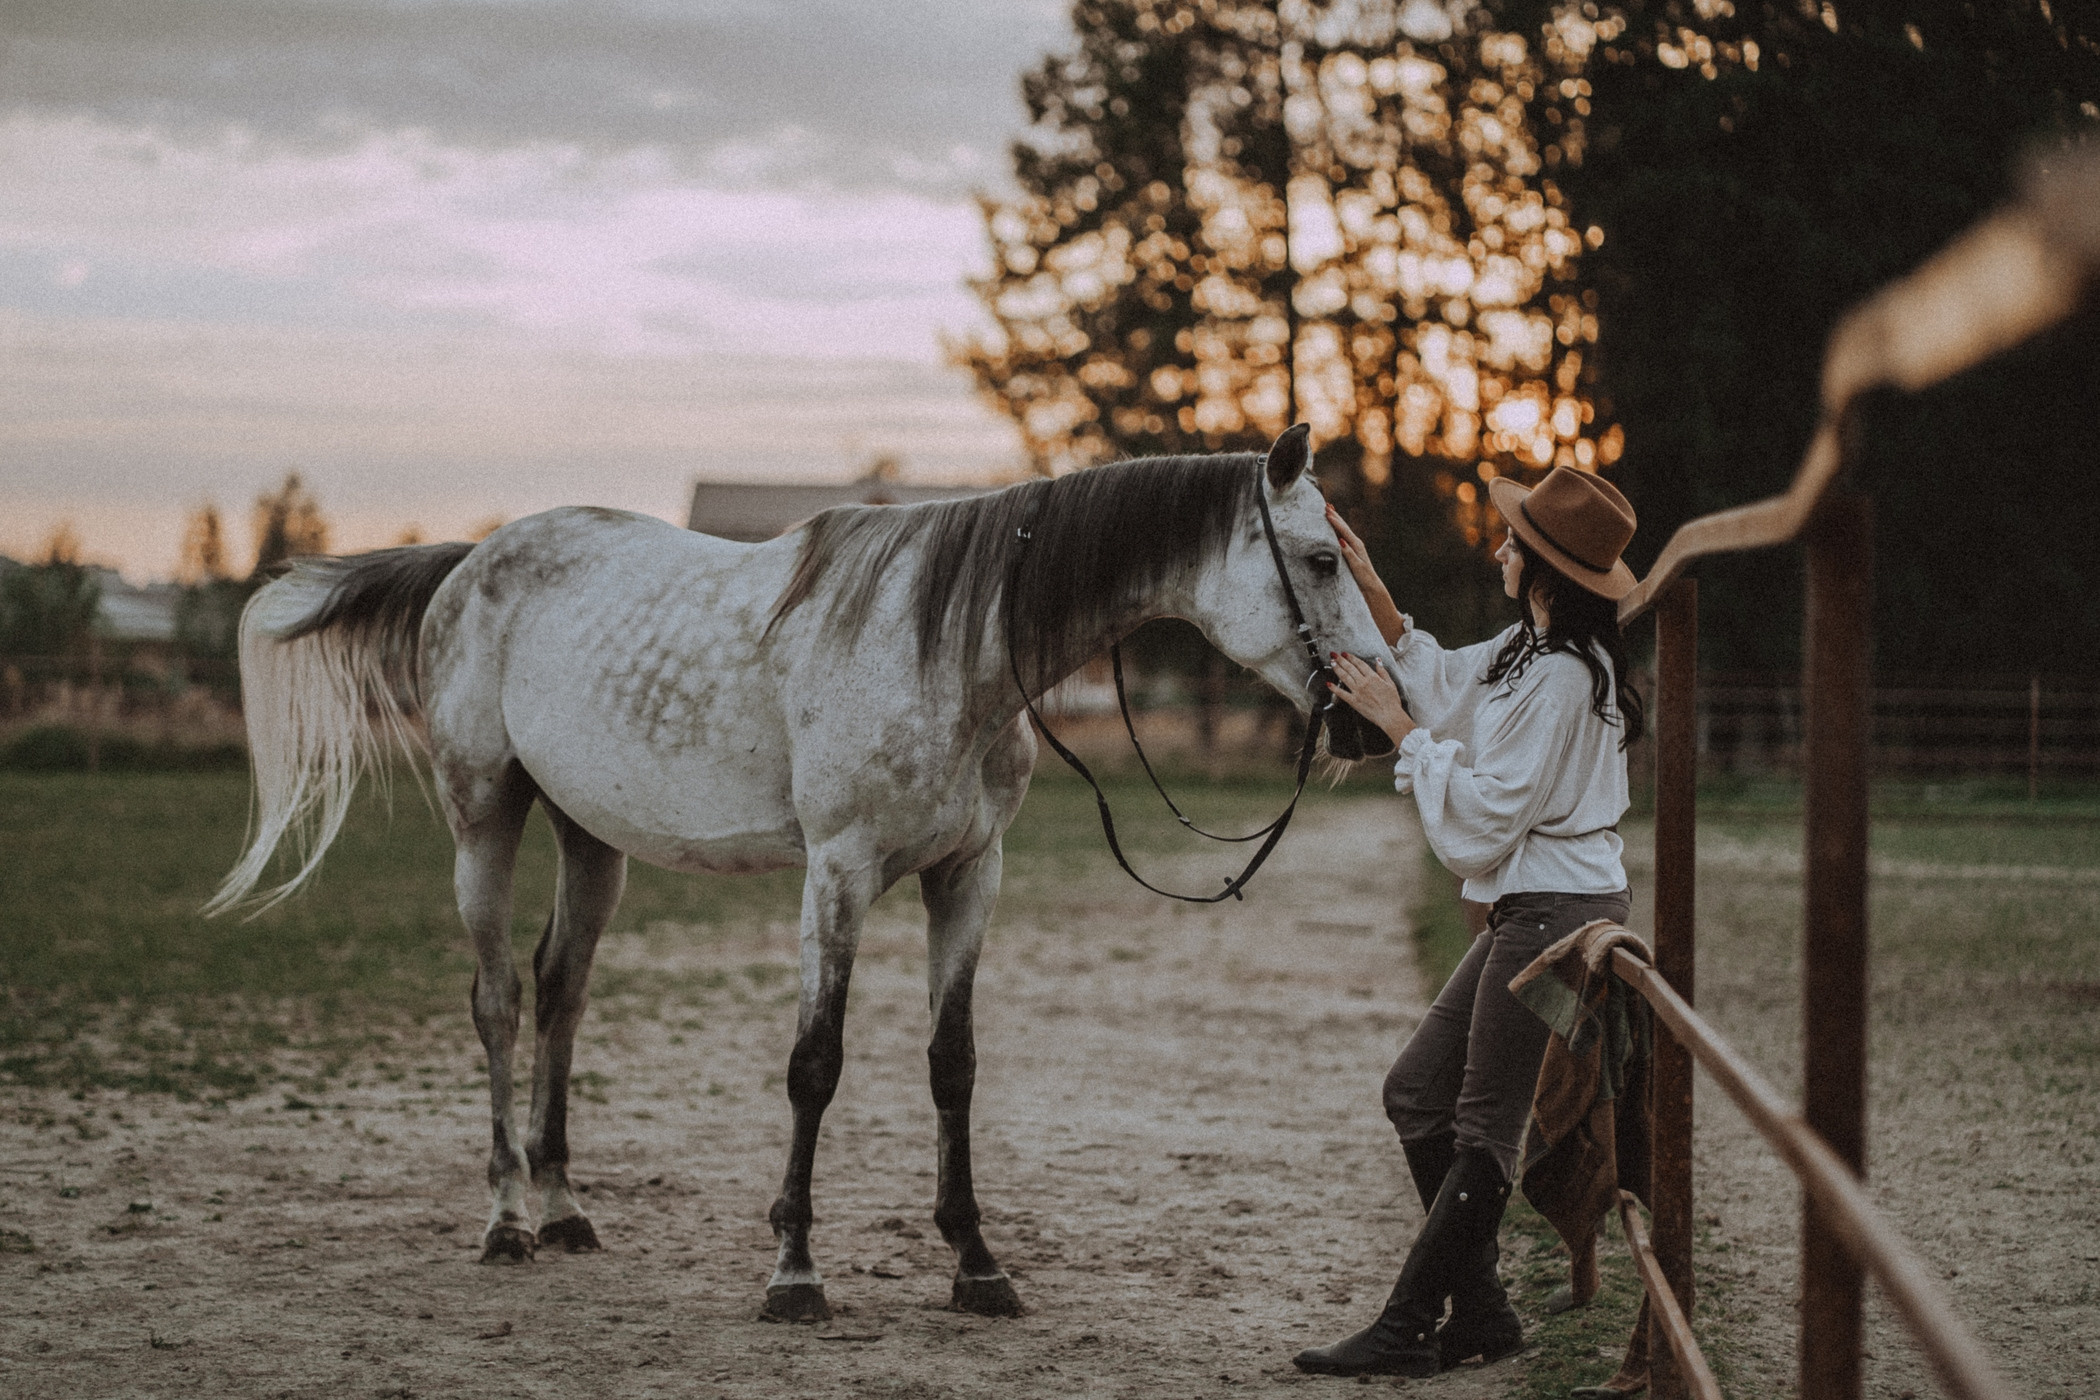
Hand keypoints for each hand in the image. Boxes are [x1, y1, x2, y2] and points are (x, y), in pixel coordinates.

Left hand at [1324, 503, 1406, 645]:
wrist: (1389, 627)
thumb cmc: (1369, 613)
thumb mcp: (1352, 595)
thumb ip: (1343, 583)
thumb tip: (1325, 578)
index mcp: (1359, 568)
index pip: (1348, 543)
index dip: (1338, 527)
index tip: (1326, 511)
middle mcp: (1365, 567)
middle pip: (1352, 539)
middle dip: (1339, 522)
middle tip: (1326, 506)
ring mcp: (1368, 574)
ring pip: (1356, 548)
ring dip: (1343, 531)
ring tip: (1330, 517)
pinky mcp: (1370, 584)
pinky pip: (1359, 567)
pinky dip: (1350, 554)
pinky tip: (1340, 543)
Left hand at [1328, 651, 1415, 747]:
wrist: (1389, 716)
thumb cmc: (1392, 701)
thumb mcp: (1390, 683)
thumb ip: (1382, 671)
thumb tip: (1378, 660)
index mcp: (1373, 677)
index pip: (1359, 664)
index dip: (1351, 658)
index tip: (1345, 653)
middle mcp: (1363, 683)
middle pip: (1350, 668)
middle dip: (1341, 660)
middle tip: (1334, 654)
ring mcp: (1357, 692)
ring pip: (1345, 677)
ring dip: (1337, 669)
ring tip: (1332, 663)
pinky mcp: (1354, 701)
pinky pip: (1342, 694)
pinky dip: (1334, 688)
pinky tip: (1328, 684)